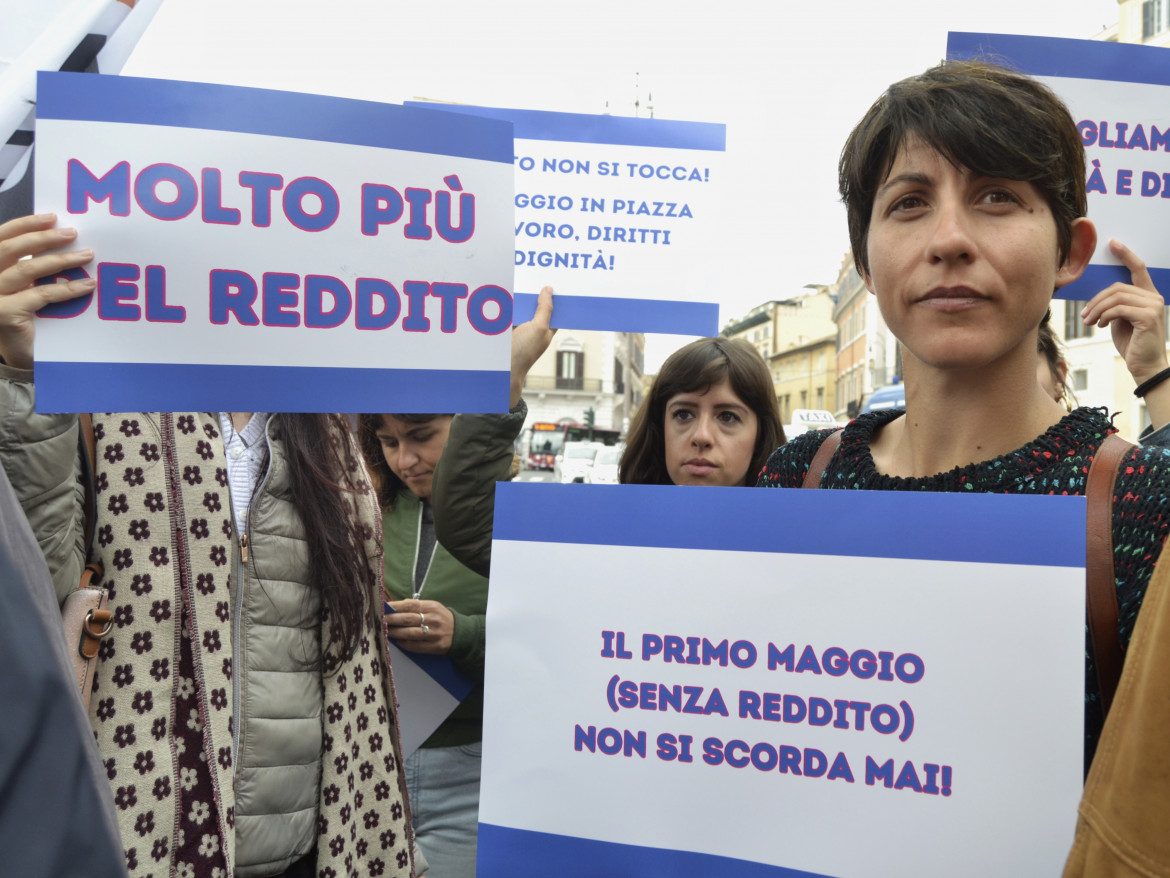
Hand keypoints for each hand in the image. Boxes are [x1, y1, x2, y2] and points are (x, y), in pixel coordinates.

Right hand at [0, 214, 95, 369]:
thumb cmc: (23, 319)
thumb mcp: (20, 288)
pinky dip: (68, 288)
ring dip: (61, 260)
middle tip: (72, 233)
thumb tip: (59, 238)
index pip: (0, 237)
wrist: (17, 356)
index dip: (24, 224)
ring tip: (87, 255)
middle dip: (43, 238)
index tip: (51, 217)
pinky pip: (42, 294)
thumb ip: (27, 266)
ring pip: (28, 269)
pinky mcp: (5, 313)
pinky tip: (87, 284)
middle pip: (10, 249)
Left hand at [384, 597, 454, 654]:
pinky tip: (397, 641)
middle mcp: (433, 619)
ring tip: (385, 631)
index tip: (382, 607)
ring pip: (409, 633)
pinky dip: (404, 643)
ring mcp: (434, 634)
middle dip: (391, 619)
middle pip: (407, 619)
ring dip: (395, 632)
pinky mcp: (434, 646)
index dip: (395, 606)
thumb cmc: (442, 618)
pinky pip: (415, 646)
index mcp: (432, 607)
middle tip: (379, 620)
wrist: (461, 634)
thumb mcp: (433, 607)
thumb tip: (396, 605)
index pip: (410, 605)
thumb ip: (416, 606)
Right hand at [510, 285, 555, 406]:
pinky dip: (506, 298)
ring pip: (521, 303)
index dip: (556, 294)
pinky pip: (507, 307)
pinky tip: (506, 286)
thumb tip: (549, 290)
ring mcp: (518, 324)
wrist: (500, 367)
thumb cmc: (524, 352)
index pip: (555, 307)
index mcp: (547, 328)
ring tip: (522, 274)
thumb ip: (545, 309)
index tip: (557, 277)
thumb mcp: (540, 328)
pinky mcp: (504, 323)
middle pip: (536, 302)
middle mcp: (533, 325)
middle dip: (536, 290)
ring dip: (520, 293)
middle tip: (537, 270)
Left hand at [1080, 239, 1167, 384]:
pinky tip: (1099, 326)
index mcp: (1148, 294)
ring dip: (1097, 309)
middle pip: (1117, 287)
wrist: (1144, 365)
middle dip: (1096, 300)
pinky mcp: (1149, 317)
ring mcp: (1153, 306)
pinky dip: (1104, 316)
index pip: (1138, 268)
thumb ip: (1114, 304)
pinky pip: (1119, 309)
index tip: (1113, 243)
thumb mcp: (1119, 319)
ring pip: (1116, 297)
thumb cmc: (1131, 342)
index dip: (1126, 254)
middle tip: (1084, 315)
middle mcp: (1154, 296)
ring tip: (1088, 322)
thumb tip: (1096, 297)